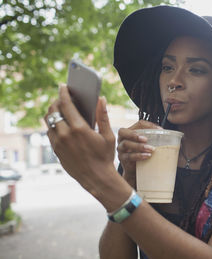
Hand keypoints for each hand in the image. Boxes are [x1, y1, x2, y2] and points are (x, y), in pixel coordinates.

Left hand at [45, 85, 124, 203]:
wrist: (96, 178)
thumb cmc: (105, 156)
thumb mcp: (108, 136)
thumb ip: (103, 116)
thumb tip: (101, 99)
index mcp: (79, 129)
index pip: (66, 105)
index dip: (64, 93)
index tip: (64, 86)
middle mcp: (65, 135)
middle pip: (53, 111)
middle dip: (57, 101)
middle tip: (63, 98)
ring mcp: (58, 143)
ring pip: (49, 121)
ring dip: (53, 112)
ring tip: (61, 110)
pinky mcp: (56, 150)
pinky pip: (50, 132)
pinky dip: (54, 125)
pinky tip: (62, 124)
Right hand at [117, 120, 161, 185]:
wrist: (136, 170)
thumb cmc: (144, 153)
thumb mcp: (149, 144)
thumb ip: (157, 138)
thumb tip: (174, 136)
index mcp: (131, 132)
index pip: (139, 124)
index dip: (149, 125)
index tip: (160, 130)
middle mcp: (122, 139)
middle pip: (123, 132)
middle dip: (134, 134)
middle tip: (146, 139)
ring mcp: (121, 149)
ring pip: (127, 144)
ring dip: (139, 146)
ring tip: (151, 149)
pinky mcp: (122, 159)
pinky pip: (129, 156)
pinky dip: (138, 156)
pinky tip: (147, 156)